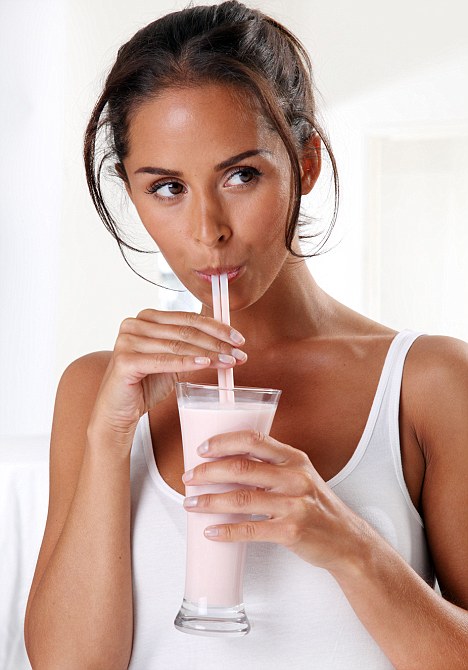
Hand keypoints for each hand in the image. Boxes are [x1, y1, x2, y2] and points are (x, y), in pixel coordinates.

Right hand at [87, 309, 246, 445]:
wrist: (118, 411)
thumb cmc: (145, 385)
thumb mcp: (174, 362)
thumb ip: (194, 350)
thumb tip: (229, 346)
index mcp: (146, 318)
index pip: (188, 318)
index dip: (216, 327)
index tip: (238, 338)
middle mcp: (134, 324)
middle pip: (185, 331)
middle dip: (217, 342)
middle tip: (240, 352)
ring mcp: (127, 341)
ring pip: (177, 345)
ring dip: (208, 353)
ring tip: (229, 361)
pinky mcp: (124, 361)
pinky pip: (163, 361)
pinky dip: (187, 362)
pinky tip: (206, 364)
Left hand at [182, 430, 367, 570]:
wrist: (346, 540)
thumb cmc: (317, 506)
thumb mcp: (300, 476)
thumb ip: (271, 466)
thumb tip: (227, 464)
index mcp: (294, 458)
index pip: (254, 439)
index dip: (224, 441)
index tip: (203, 448)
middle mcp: (294, 477)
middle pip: (241, 467)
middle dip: (208, 472)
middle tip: (189, 477)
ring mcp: (294, 504)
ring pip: (241, 498)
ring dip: (210, 501)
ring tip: (191, 504)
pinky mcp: (291, 531)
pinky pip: (250, 530)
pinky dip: (226, 531)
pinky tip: (211, 530)